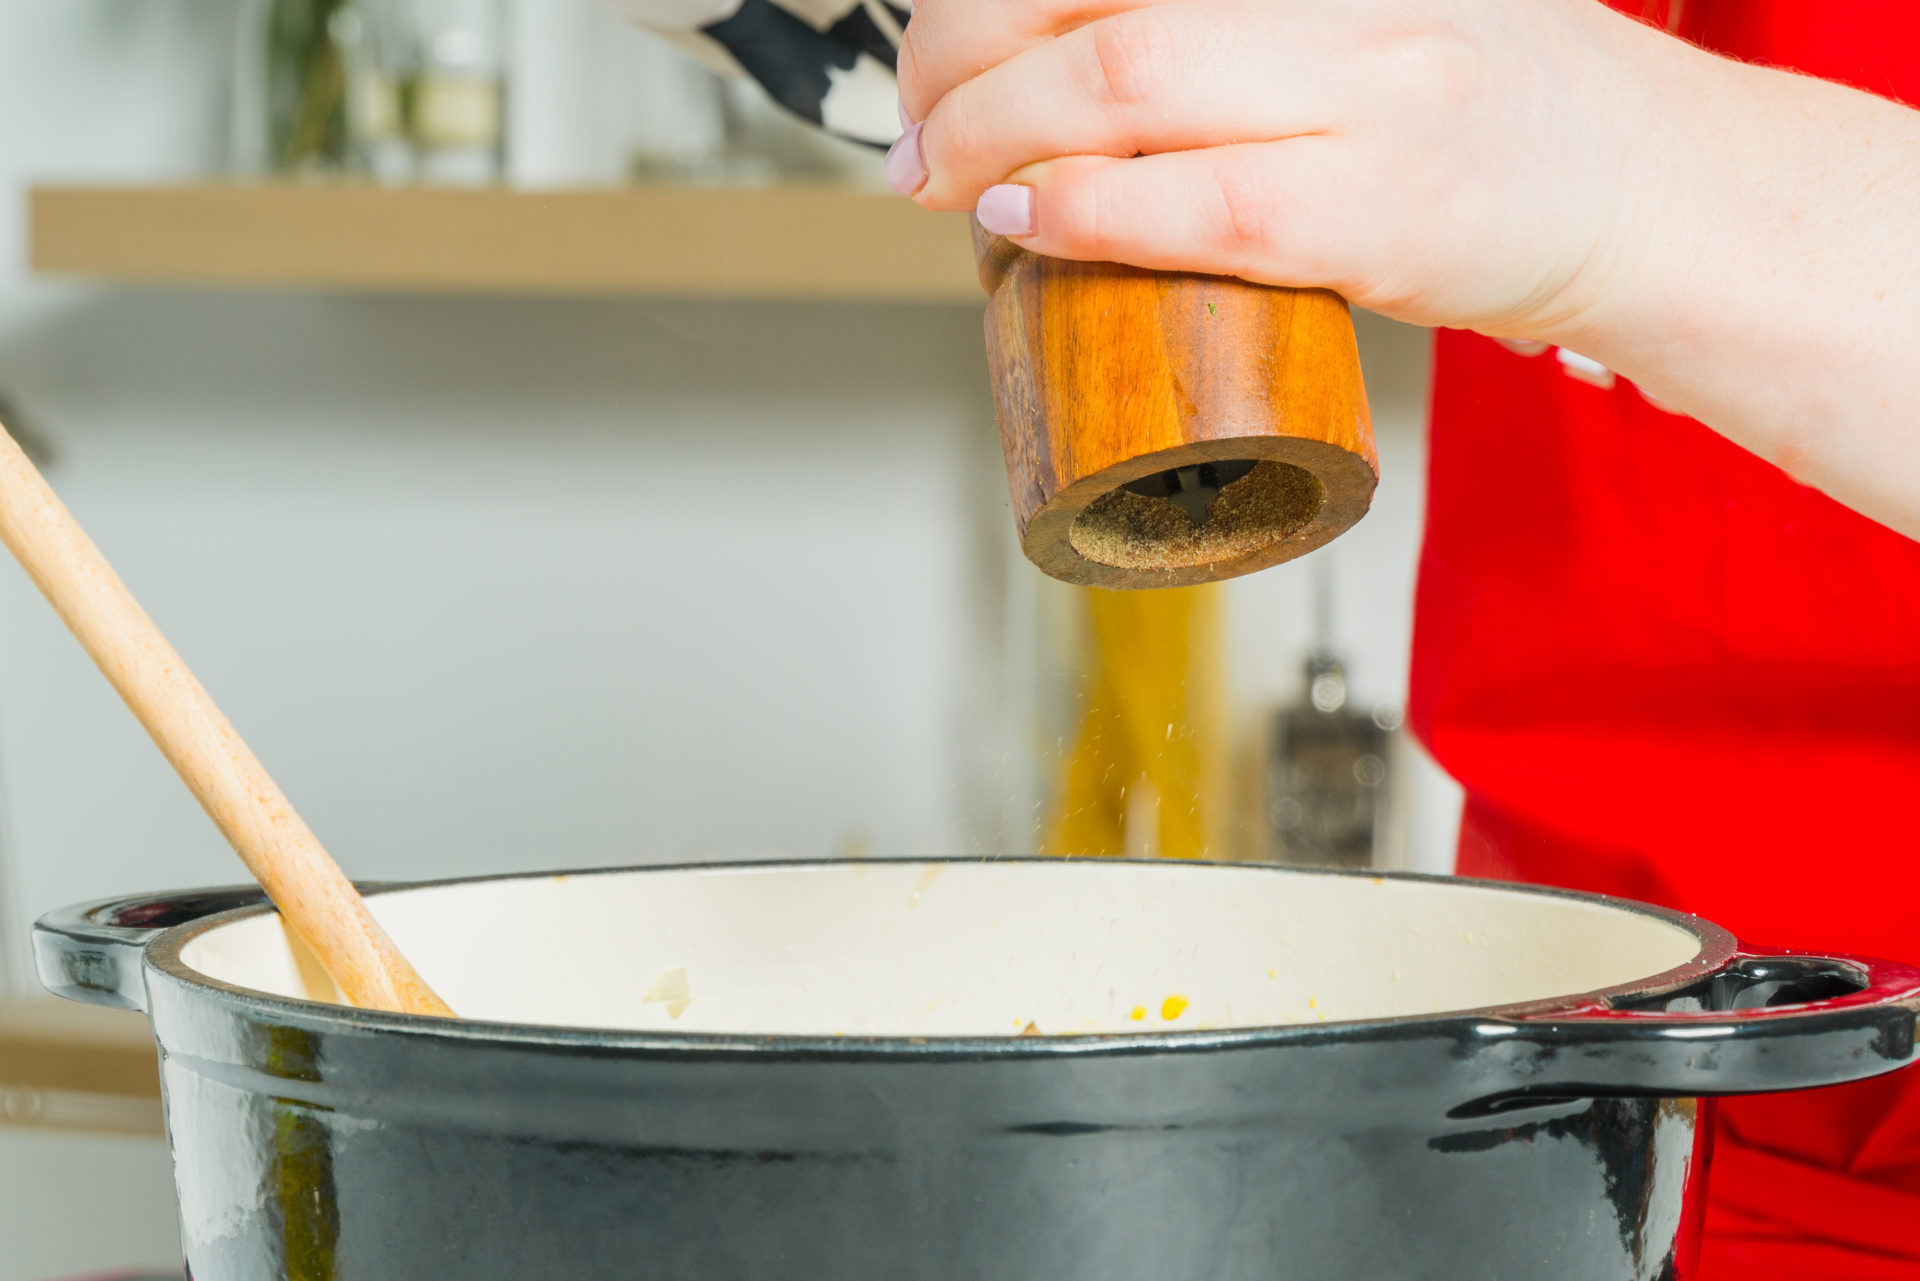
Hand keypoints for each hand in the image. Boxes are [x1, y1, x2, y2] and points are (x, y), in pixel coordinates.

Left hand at [892, 0, 1697, 341]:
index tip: (932, 34)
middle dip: (955, 57)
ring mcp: (1375, 89)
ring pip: (1123, 79)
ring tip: (941, 175)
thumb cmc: (1483, 100)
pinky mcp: (1383, 212)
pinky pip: (1197, 206)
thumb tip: (1048, 43)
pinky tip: (1024, 217)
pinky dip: (1084, 210)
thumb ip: (1220, 5)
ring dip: (990, 135)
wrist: (1646, 190)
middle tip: (916, 118)